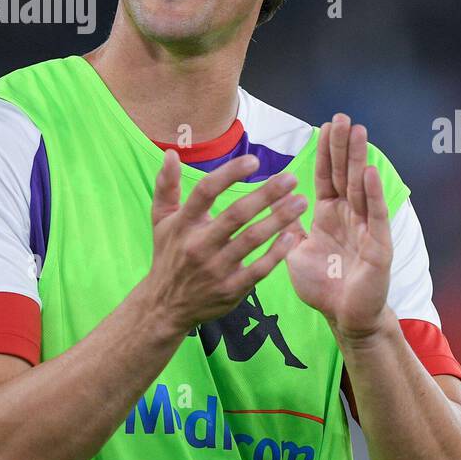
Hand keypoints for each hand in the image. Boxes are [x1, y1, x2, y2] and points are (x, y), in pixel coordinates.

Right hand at [142, 151, 306, 335]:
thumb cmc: (168, 255)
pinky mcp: (231, 289)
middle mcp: (199, 245)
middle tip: (292, 179)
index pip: (206, 191)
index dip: (230, 173)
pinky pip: (259, 269)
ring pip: (252, 240)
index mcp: (183, 224)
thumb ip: (166, 186)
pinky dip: (276, 253)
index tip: (254, 161)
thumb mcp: (161, 221)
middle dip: (267, 194)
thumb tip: (170, 153)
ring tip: (300, 202)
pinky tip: (291, 235)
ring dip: (279, 219)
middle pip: (236, 214)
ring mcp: (215, 269)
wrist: (165, 306)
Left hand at [285, 114, 392, 344]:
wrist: (343, 317)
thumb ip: (289, 227)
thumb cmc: (323, 286)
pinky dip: (372, 194)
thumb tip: (273, 204)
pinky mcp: (378, 245)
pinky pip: (375, 216)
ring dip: (359, 159)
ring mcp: (365, 227)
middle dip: (343, 146)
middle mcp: (349, 215)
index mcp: (329, 214)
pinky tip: (369, 172)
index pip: (326, 176)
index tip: (324, 126)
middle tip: (343, 117)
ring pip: (361, 187)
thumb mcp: (296, 251)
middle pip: (345, 173)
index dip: (325, 152)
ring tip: (359, 132)